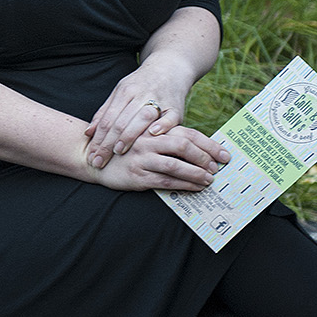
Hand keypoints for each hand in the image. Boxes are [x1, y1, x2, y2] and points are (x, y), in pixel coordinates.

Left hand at [83, 62, 191, 169]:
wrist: (170, 67)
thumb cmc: (140, 85)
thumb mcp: (120, 92)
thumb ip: (105, 113)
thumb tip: (87, 133)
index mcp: (124, 92)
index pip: (107, 119)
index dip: (97, 139)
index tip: (90, 156)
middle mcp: (140, 95)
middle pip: (121, 121)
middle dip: (108, 143)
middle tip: (99, 161)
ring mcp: (159, 99)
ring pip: (141, 118)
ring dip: (129, 136)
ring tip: (118, 152)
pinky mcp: (176, 106)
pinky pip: (169, 117)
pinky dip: (162, 125)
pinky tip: (153, 135)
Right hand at [88, 126, 229, 191]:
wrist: (91, 158)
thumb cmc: (122, 149)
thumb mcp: (143, 138)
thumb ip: (164, 139)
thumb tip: (194, 150)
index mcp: (152, 129)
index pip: (187, 133)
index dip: (208, 143)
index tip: (224, 153)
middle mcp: (149, 140)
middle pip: (184, 145)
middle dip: (206, 156)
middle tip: (220, 167)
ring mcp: (143, 157)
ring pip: (177, 163)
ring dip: (197, 172)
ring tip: (210, 179)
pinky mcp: (138, 174)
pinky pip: (166, 179)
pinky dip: (184, 184)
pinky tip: (196, 187)